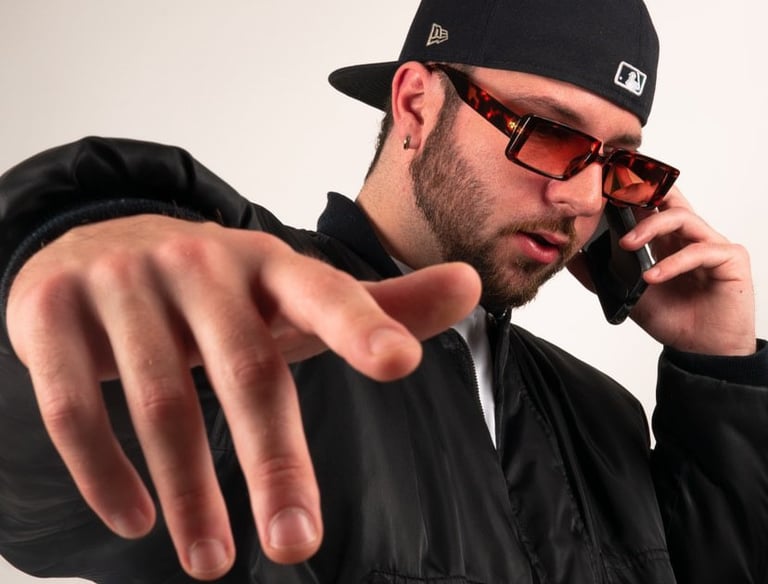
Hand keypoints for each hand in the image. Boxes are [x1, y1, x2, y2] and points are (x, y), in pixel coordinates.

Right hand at [6, 214, 480, 579]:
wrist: (100, 241)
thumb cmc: (219, 287)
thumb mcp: (292, 295)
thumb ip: (377, 305)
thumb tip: (470, 285)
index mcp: (268, 265)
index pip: (322, 292)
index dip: (361, 325)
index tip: (400, 363)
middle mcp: (200, 266)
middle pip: (244, 369)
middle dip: (275, 461)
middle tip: (298, 544)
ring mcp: (123, 285)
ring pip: (159, 398)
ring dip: (190, 489)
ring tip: (213, 561)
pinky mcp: (55, 312)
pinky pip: (74, 404)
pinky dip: (103, 470)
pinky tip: (133, 519)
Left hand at [571, 187, 755, 354]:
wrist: (701, 351)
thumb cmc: (672, 318)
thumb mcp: (626, 293)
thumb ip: (600, 274)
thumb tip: (571, 257)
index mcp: (666, 240)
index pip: (651, 204)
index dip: (631, 192)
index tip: (604, 189)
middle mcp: (690, 236)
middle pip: (669, 198)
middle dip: (642, 193)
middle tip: (614, 200)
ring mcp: (711, 244)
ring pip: (681, 217)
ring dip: (649, 228)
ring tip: (626, 244)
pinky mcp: (731, 260)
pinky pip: (700, 251)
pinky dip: (672, 262)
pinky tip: (652, 277)